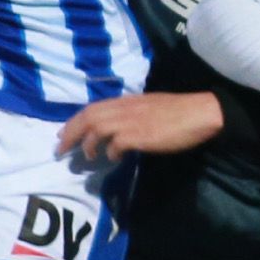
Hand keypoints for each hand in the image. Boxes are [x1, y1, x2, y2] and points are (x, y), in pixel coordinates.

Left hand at [58, 92, 224, 161]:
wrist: (199, 113)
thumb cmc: (178, 111)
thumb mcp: (148, 107)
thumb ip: (131, 115)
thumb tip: (117, 131)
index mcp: (126, 101)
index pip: (92, 108)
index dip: (74, 121)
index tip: (62, 134)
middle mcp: (124, 109)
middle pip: (88, 117)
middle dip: (70, 133)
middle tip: (60, 150)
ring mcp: (132, 121)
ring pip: (97, 128)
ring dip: (88, 144)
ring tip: (88, 156)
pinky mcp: (140, 135)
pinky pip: (117, 144)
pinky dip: (111, 152)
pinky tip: (115, 159)